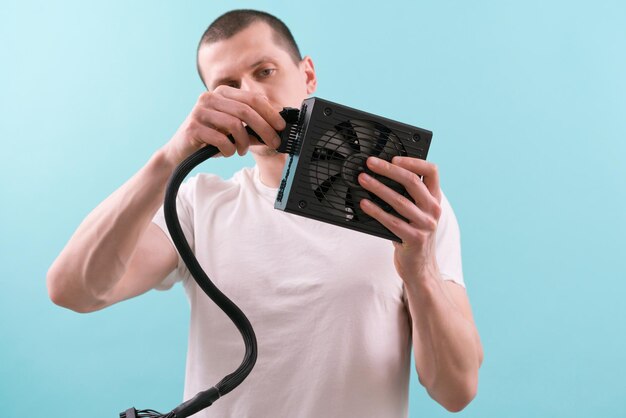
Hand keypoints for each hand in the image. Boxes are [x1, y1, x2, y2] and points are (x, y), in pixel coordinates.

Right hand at [162, 86, 285, 165]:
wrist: (180, 151)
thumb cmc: (210, 138)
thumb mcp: (234, 129)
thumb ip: (252, 126)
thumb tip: (276, 129)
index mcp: (223, 92)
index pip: (253, 98)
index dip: (270, 113)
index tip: (281, 127)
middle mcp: (210, 97)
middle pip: (247, 111)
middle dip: (264, 129)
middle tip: (273, 142)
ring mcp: (200, 110)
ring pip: (235, 125)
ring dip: (244, 142)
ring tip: (242, 150)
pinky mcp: (193, 127)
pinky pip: (221, 139)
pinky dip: (229, 149)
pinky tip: (227, 152)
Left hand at [357, 156, 442, 282]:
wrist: (420, 268)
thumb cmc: (413, 236)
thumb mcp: (417, 213)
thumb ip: (408, 197)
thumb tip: (380, 176)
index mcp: (435, 199)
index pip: (432, 171)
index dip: (413, 161)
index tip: (394, 158)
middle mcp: (433, 210)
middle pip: (412, 182)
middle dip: (389, 169)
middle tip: (370, 163)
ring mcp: (425, 225)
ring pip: (399, 200)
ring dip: (378, 187)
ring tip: (362, 179)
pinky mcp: (414, 239)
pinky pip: (391, 221)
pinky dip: (376, 211)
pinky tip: (364, 203)